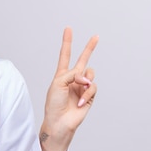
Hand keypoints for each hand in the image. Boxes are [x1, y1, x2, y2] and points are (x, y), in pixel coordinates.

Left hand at [40, 27, 97, 150]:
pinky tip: (80, 101)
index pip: (65, 55)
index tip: (68, 29)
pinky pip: (93, 87)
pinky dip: (87, 93)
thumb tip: (86, 76)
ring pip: (90, 74)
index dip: (67, 42)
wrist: (60, 121)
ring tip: (78, 89)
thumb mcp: (58, 84)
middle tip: (96, 36)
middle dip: (89, 48)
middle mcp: (73, 79)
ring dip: (84, 81)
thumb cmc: (54, 104)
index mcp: (62, 74)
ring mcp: (82, 86)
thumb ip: (72, 74)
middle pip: (83, 59)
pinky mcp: (90, 95)